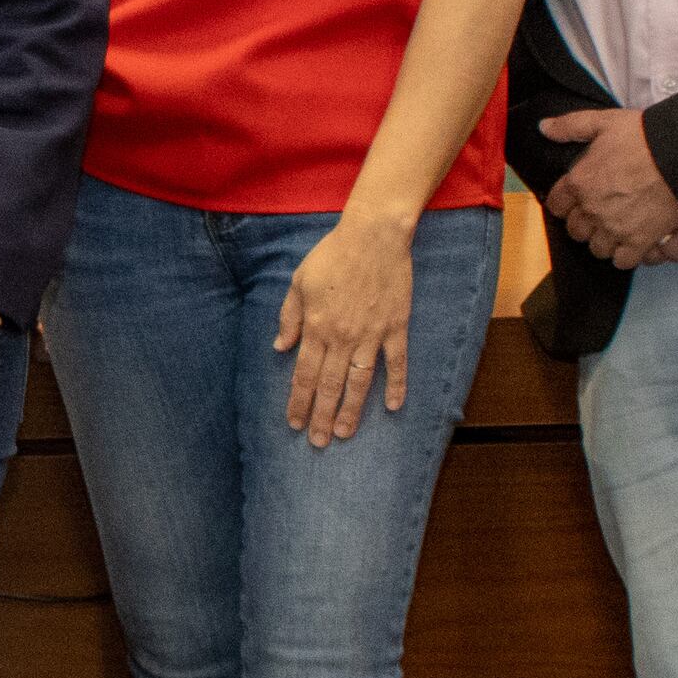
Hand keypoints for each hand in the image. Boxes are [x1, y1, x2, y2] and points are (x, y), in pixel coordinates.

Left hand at [277, 214, 416, 448]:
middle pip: (329, 385)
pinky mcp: (395, 327)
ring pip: (359, 381)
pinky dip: (396, 385)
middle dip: (321, 416)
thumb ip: (289, 317)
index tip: (294, 423)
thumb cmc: (332, 255)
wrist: (373, 236)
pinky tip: (392, 407)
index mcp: (317, 326)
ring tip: (344, 434)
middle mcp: (342, 336)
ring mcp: (371, 334)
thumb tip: (280, 347)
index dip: (298, 401)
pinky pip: (397, 362)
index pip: (304, 374)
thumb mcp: (299, 282)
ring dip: (351, 410)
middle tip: (318, 442)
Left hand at [537, 108, 677, 270]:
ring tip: (615, 229)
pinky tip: (631, 243)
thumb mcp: (603, 122)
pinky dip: (625, 255)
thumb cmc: (644, 137)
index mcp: (579, 182)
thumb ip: (570, 126)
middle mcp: (592, 209)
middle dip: (584, 224)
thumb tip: (544, 128)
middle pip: (576, 231)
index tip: (574, 201)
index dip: (564, 203)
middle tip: (599, 214)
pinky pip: (622, 261)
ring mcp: (615, 228)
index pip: (556, 205)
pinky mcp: (639, 241)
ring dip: (604, 240)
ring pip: (597, 248)